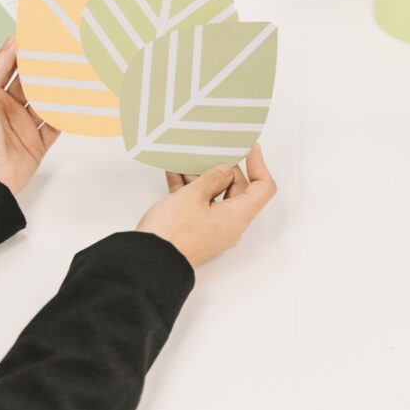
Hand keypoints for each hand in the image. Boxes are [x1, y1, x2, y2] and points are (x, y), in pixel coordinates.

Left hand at [0, 37, 59, 193]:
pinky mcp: (38, 145)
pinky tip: (75, 104)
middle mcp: (10, 111)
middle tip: (64, 55)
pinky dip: (66, 116)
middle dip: (47, 71)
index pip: (12, 70)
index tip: (41, 40)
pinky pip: (56, 126)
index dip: (26, 55)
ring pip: (47, 104)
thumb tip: (12, 42)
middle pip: (33, 86)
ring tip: (74, 75)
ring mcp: (25, 128)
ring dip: (59, 92)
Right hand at [137, 145, 276, 267]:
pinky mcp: (193, 229)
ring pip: (214, 195)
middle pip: (237, 189)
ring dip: (201, 177)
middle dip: (223, 168)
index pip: (262, 188)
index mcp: (237, 217)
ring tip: (187, 158)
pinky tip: (175, 172)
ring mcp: (211, 227)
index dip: (258, 165)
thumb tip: (226, 171)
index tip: (248, 148)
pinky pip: (197, 204)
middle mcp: (229, 224)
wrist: (147, 262)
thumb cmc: (173, 232)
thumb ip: (213, 178)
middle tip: (209, 149)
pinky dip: (188, 188)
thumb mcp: (194, 195)